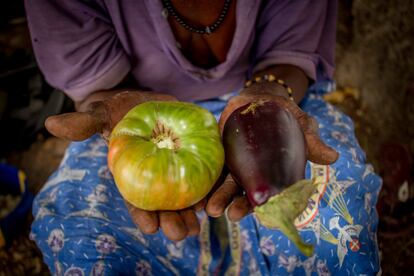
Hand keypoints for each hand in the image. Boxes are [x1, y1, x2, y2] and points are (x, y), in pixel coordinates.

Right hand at [46, 90, 204, 240]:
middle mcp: (153, 177)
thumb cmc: (124, 110)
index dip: (140, 214)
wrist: (150, 101)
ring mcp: (174, 170)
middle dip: (169, 221)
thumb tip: (52, 124)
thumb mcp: (105, 114)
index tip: (149, 226)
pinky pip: (200, 180)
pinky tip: (211, 204)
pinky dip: (205, 193)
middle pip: (162, 204)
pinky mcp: (193, 160)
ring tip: (196, 228)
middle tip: (178, 233)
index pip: (134, 199)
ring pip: (182, 198)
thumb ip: (86, 122)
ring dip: (189, 215)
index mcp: (132, 174)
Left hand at [206, 90, 338, 219]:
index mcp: (275, 174)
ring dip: (218, 199)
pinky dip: (204, 182)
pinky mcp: (220, 155)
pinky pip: (211, 171)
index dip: (268, 206)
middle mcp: (255, 175)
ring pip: (226, 186)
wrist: (260, 98)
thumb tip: (333, 157)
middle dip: (237, 205)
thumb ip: (311, 141)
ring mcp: (236, 166)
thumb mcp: (301, 125)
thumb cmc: (285, 114)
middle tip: (229, 215)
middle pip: (245, 194)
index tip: (262, 213)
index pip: (272, 195)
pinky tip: (195, 194)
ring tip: (210, 209)